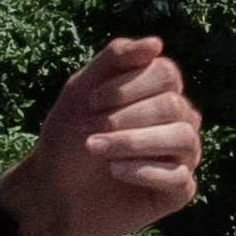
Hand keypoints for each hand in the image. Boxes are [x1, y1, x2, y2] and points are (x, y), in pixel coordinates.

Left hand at [0, 37, 201, 235]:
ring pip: (183, 138)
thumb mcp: (81, 92)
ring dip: (134, 142)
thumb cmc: (68, 139)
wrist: (52, 192)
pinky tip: (115, 171)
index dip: (129, 86)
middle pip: (173, 106)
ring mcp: (182, 157)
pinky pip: (180, 178)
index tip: (91, 102)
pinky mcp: (177, 191)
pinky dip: (145, 171)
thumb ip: (114, 60)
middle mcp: (178, 121)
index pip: (166, 74)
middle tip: (86, 131)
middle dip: (125, 117)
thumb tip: (157, 43)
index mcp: (160, 93)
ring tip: (96, 149)